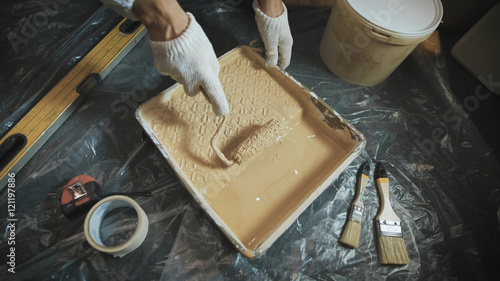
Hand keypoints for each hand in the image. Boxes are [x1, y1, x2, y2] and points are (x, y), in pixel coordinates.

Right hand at [133, 0, 228, 115]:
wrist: (170, 26)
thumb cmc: (193, 38)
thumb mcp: (209, 53)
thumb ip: (212, 69)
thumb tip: (211, 81)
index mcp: (204, 73)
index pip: (214, 94)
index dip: (219, 104)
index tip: (221, 112)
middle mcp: (189, 78)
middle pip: (193, 91)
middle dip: (194, 84)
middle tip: (195, 68)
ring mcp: (175, 75)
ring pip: (181, 80)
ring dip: (184, 72)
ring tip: (184, 56)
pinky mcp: (163, 71)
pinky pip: (171, 72)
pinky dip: (173, 66)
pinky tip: (174, 55)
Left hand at [253, 0, 292, 68]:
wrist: (268, 7)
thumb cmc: (270, 23)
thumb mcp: (270, 41)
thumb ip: (272, 54)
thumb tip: (271, 65)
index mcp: (286, 45)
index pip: (285, 62)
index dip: (277, 66)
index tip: (267, 66)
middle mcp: (283, 42)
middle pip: (275, 56)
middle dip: (265, 56)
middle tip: (258, 53)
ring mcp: (277, 38)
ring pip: (269, 49)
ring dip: (260, 49)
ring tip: (254, 46)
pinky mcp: (271, 34)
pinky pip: (265, 42)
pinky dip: (259, 43)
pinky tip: (254, 42)